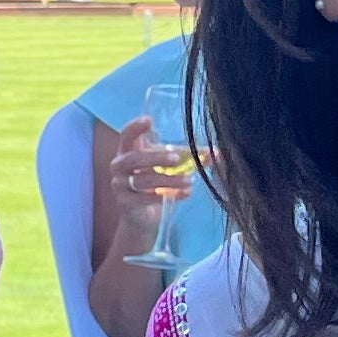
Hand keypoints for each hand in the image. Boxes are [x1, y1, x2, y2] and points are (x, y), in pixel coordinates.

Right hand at [97, 119, 190, 254]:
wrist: (142, 216)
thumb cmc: (156, 183)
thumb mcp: (171, 166)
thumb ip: (190, 158)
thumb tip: (218, 153)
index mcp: (128, 150)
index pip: (126, 134)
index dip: (135, 127)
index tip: (149, 120)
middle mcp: (119, 166)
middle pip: (133, 158)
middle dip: (156, 157)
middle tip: (176, 159)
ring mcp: (120, 185)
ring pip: (143, 180)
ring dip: (168, 180)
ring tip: (189, 180)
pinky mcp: (125, 203)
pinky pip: (146, 198)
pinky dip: (168, 195)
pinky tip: (185, 193)